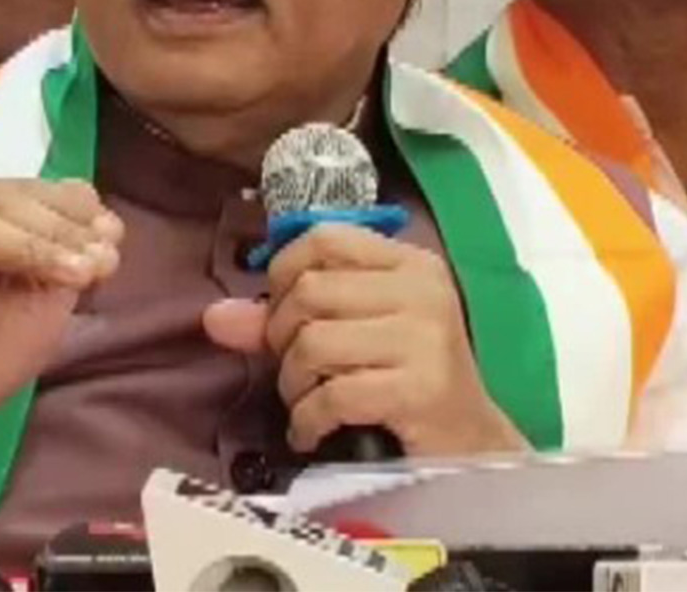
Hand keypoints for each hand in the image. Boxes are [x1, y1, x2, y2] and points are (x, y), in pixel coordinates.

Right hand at [0, 178, 123, 446]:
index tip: (111, 237)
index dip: (71, 208)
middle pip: (4, 199)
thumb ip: (70, 261)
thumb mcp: (46, 303)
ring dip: (23, 235)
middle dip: (55, 226)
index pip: (31, 193)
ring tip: (68, 265)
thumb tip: (107, 222)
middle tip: (95, 259)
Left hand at [204, 224, 525, 456]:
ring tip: (304, 401)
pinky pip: (332, 395)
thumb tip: (215, 316)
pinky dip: (307, 419)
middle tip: (293, 369)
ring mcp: (424, 338)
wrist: (472, 450)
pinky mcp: (420, 389)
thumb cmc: (408, 383)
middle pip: (309, 290)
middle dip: (281, 337)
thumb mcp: (352, 336)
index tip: (281, 311)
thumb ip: (284, 318)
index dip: (284, 271)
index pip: (324, 237)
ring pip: (313, 342)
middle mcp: (421, 290)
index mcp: (409, 263)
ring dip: (292, 382)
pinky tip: (311, 431)